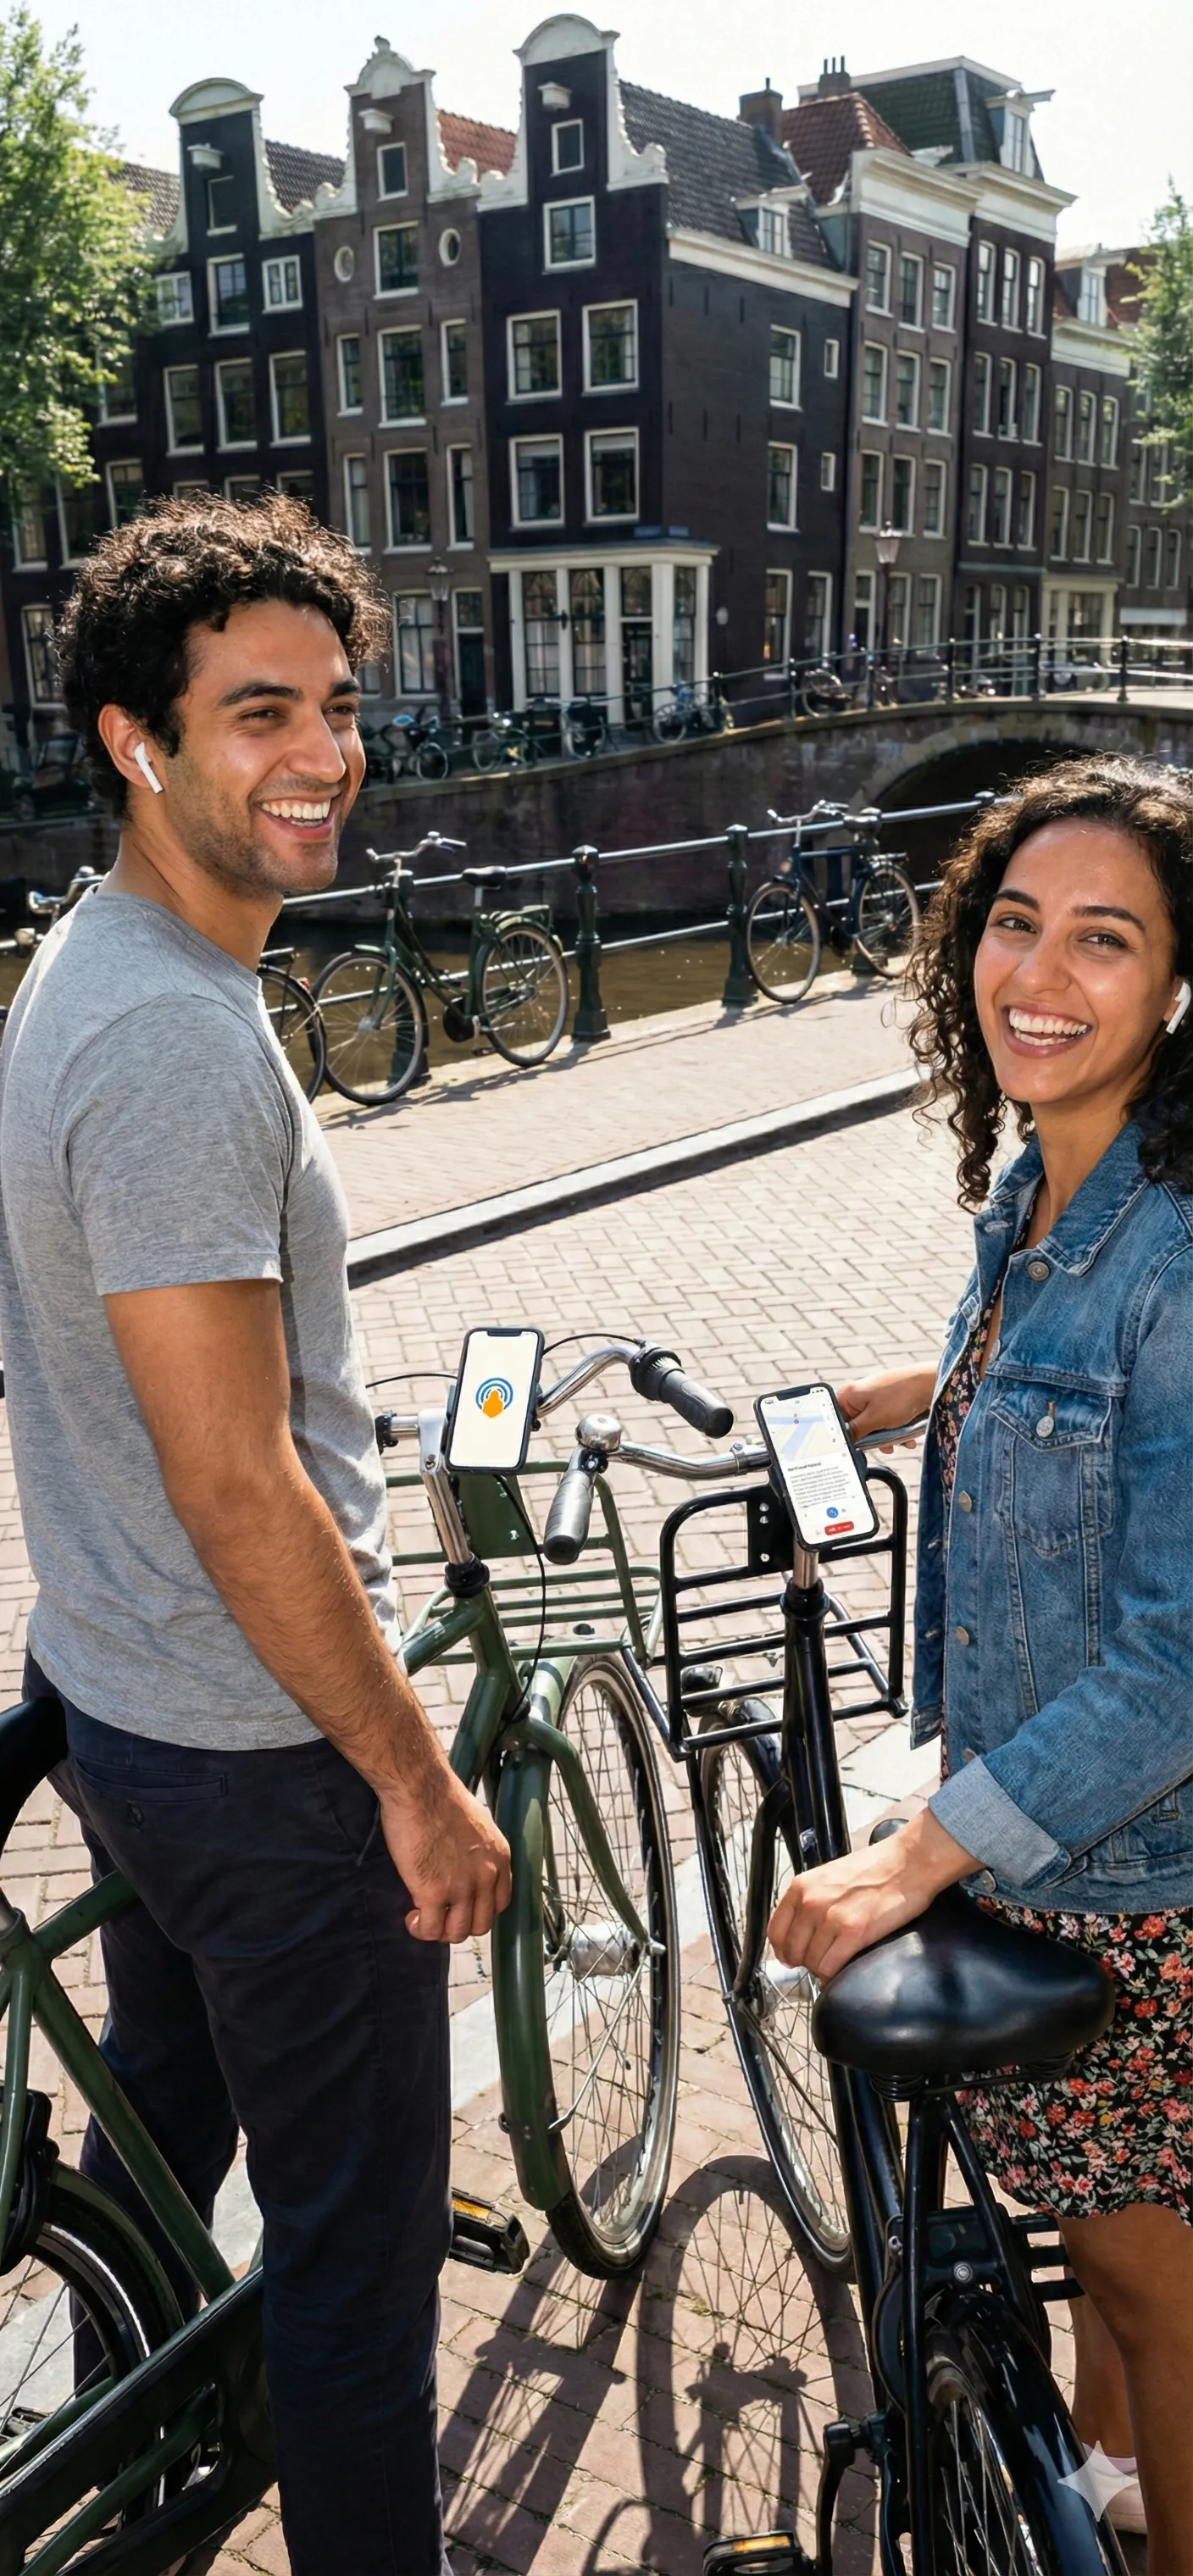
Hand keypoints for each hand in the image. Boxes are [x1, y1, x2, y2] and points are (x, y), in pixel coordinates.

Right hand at [381, 1766, 511, 1942]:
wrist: (420, 1789)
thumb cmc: (440, 1797)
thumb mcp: (477, 1824)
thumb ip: (477, 1850)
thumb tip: (464, 1862)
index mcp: (499, 1858)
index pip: (501, 1903)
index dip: (480, 1910)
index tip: (464, 1906)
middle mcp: (486, 1876)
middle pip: (481, 1924)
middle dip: (460, 1924)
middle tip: (441, 1915)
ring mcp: (462, 1887)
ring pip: (458, 1932)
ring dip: (440, 1930)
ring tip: (424, 1917)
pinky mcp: (434, 1893)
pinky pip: (431, 1929)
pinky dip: (421, 1929)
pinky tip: (413, 1917)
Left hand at [768, 1807, 975, 1982]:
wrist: (907, 1863)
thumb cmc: (874, 1869)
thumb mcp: (828, 1877)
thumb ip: (810, 1900)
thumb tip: (800, 1931)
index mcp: (801, 1887)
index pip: (775, 1931)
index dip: (783, 1950)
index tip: (791, 1958)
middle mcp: (811, 1902)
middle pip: (793, 1952)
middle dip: (805, 1962)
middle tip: (819, 1961)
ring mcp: (831, 1918)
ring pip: (812, 1963)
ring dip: (822, 1969)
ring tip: (835, 1962)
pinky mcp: (854, 1933)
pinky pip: (831, 1968)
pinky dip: (834, 1975)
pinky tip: (843, 1968)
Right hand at [837, 1365, 936, 1450]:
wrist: (931, 1384)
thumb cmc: (901, 1396)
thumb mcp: (874, 1419)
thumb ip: (855, 1432)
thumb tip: (843, 1442)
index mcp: (848, 1395)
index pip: (836, 1421)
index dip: (845, 1437)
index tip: (856, 1447)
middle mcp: (859, 1395)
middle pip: (856, 1426)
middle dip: (871, 1439)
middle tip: (883, 1444)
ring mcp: (875, 1399)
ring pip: (873, 1427)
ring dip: (887, 1438)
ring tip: (900, 1441)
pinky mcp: (889, 1403)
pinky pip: (886, 1423)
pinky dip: (896, 1432)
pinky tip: (907, 1438)